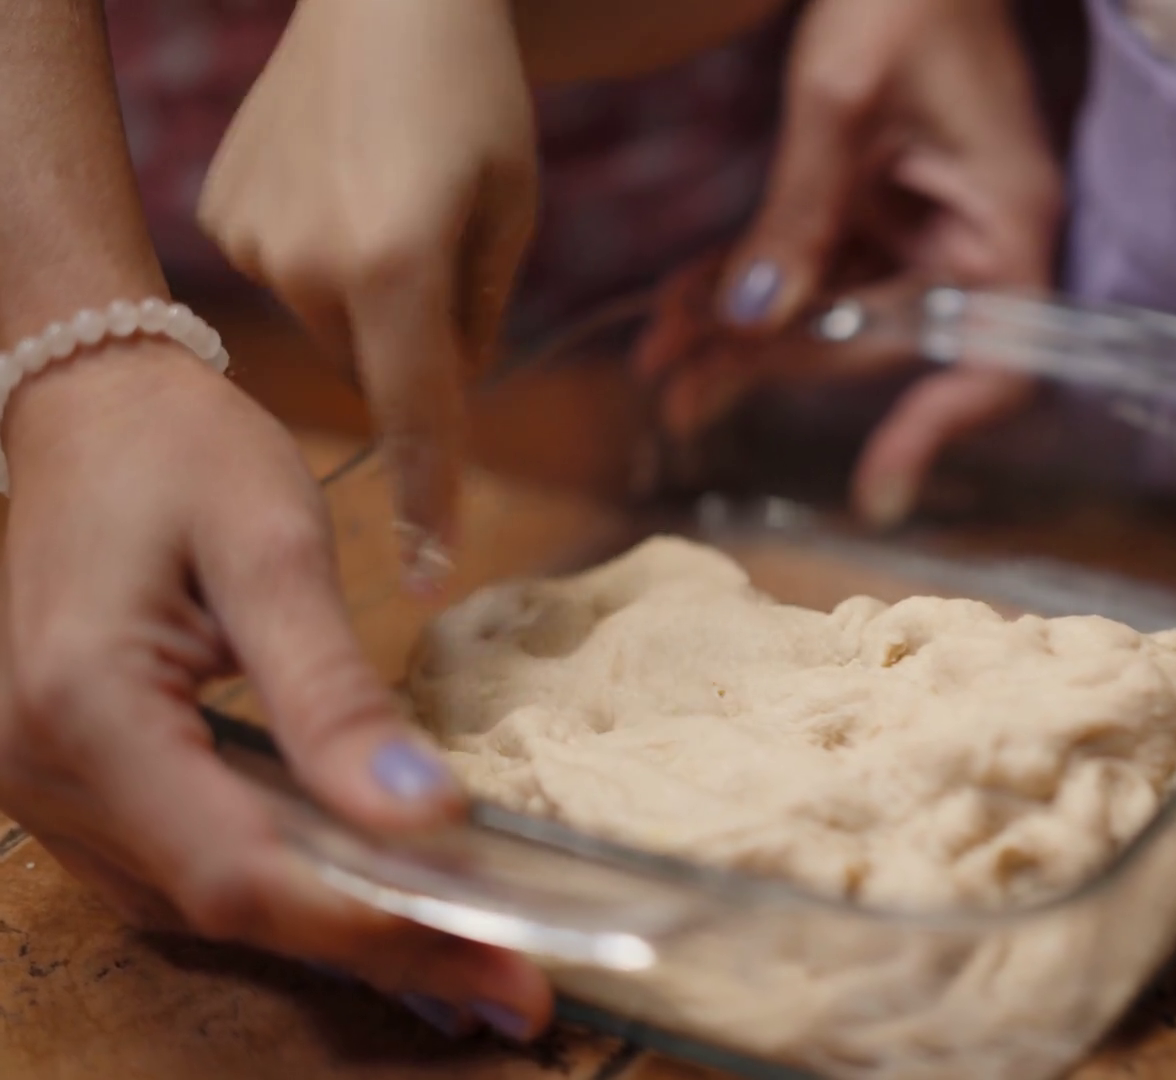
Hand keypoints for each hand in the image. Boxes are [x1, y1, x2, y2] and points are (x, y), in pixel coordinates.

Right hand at [0, 345, 550, 1037]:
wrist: (88, 405)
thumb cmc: (179, 452)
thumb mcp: (273, 549)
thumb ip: (337, 692)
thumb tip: (429, 816)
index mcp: (87, 710)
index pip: (243, 870)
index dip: (377, 928)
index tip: (503, 963)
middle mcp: (47, 774)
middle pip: (229, 909)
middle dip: (384, 952)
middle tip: (517, 993)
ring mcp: (51, 789)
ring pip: (210, 905)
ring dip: (345, 938)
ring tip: (473, 966)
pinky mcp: (83, 782)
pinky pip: (193, 867)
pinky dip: (297, 896)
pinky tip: (382, 909)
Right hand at [199, 0, 537, 586]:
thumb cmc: (474, 97)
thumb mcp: (512, 211)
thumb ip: (479, 317)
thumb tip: (445, 390)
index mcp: (396, 267)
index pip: (419, 418)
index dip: (430, 499)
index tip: (431, 573)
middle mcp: (309, 266)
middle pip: (379, 370)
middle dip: (417, 341)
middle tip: (443, 242)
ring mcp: (252, 241)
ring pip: (334, 329)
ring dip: (370, 298)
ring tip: (390, 198)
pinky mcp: (220, 215)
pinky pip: (289, 281)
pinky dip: (322, 259)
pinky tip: (339, 186)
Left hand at [637, 0, 1062, 525]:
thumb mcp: (840, 102)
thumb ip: (799, 217)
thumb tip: (753, 324)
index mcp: (1003, 225)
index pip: (994, 365)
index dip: (935, 430)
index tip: (875, 488)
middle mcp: (973, 241)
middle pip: (880, 343)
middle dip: (774, 365)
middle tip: (675, 393)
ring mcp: (926, 226)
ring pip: (834, 311)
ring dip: (744, 329)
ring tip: (656, 349)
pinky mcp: (882, 205)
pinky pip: (818, 265)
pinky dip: (755, 279)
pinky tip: (684, 299)